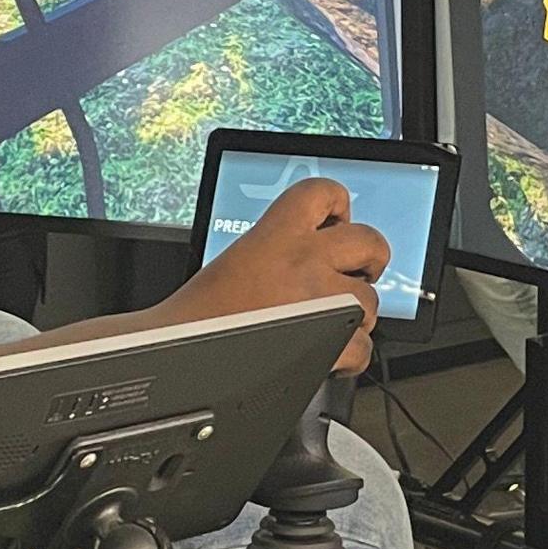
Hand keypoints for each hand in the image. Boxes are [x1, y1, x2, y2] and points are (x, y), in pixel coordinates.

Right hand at [168, 177, 386, 372]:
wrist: (176, 351)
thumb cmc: (196, 314)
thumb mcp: (236, 257)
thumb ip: (276, 248)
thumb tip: (300, 254)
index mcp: (279, 233)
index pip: (327, 193)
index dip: (338, 207)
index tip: (334, 224)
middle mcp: (306, 260)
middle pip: (371, 243)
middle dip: (368, 261)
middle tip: (350, 275)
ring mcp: (323, 299)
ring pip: (372, 300)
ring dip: (356, 314)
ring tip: (328, 324)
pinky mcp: (331, 341)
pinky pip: (364, 346)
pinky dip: (350, 355)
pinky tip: (328, 355)